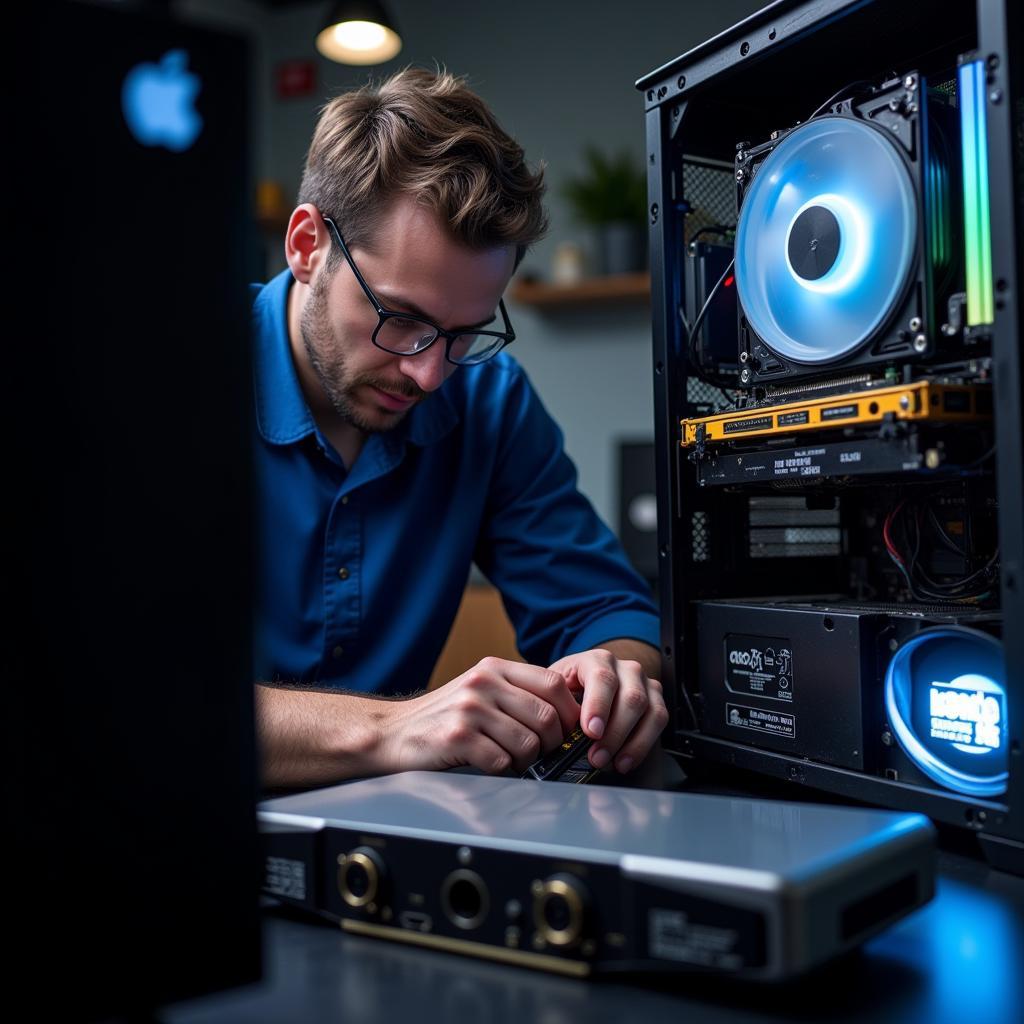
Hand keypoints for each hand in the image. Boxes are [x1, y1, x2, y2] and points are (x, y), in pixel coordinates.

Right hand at [376, 658, 579, 774]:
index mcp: (494, 668)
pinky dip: (502, 771)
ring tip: (510, 759)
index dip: (569, 711)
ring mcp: (470, 709)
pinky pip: (502, 762)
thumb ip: (516, 691)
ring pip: (528, 743)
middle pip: (547, 716)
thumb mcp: (479, 688)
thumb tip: (566, 711)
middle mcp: (483, 683)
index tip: (567, 730)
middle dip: (552, 743)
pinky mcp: (457, 737)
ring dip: (526, 761)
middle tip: (540, 753)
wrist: (391, 732)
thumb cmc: (442, 717)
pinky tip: (488, 765)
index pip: (553, 683)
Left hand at [547, 647, 667, 773]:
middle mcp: (625, 668)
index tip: (591, 731)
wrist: (584, 689)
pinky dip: (642, 745)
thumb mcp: (556, 694)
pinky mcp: (656, 699)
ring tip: (611, 763)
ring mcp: (644, 682)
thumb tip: (560, 733)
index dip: (598, 705)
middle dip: (614, 733)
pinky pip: (659, 721)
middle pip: (630, 697)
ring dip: (631, 743)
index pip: (602, 677)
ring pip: (649, 710)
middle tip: (596, 757)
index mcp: (596, 660)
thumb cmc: (567, 694)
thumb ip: (558, 706)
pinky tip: (625, 761)